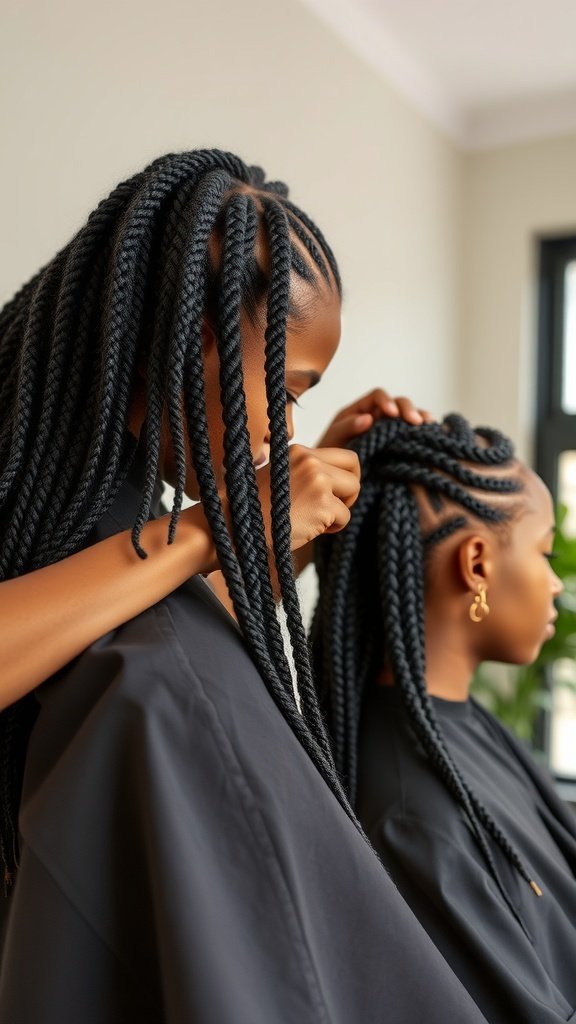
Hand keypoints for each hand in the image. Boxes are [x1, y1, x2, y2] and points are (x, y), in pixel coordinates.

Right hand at [256, 444, 360, 550]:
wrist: (239, 528)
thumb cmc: (256, 510)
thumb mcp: (280, 478)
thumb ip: (306, 473)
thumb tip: (338, 480)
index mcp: (299, 452)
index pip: (344, 455)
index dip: (345, 476)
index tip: (335, 493)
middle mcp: (309, 460)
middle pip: (354, 468)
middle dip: (349, 490)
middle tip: (334, 507)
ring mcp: (317, 480)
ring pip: (353, 489)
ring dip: (340, 509)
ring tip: (317, 519)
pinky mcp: (322, 503)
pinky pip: (345, 516)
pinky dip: (333, 527)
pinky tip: (311, 529)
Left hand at [317, 388, 432, 448]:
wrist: (334, 476)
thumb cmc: (330, 455)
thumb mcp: (334, 439)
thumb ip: (347, 427)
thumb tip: (369, 418)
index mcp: (361, 409)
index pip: (378, 396)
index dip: (387, 401)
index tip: (391, 413)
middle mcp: (378, 416)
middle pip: (399, 403)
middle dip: (408, 410)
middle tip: (414, 422)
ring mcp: (389, 429)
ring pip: (409, 417)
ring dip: (420, 418)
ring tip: (428, 425)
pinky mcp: (397, 444)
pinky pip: (413, 434)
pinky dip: (424, 432)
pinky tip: (432, 435)